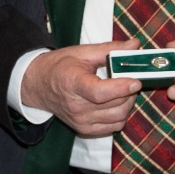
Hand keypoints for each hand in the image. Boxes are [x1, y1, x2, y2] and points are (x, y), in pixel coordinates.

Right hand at [20, 42, 142, 136]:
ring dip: (127, 104)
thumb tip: (135, 45)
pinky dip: (120, 115)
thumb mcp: (81, 52)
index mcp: (72, 83)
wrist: (38, 85)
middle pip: (114, 106)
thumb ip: (109, 49)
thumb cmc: (60, 66)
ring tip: (123, 91)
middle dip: (130, 92)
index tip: (136, 81)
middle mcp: (75, 106)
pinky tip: (114, 102)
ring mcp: (80, 120)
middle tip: (130, 79)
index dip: (121, 88)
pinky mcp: (83, 129)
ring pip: (118, 117)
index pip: (100, 92)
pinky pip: (113, 126)